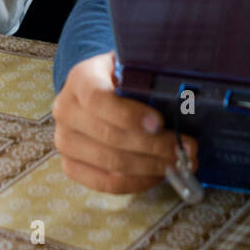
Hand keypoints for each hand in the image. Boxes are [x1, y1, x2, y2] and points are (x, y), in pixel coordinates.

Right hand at [52, 51, 196, 193]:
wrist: (96, 92)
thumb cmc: (121, 78)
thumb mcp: (132, 66)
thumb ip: (148, 78)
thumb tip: (183, 101)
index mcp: (80, 79)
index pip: (98, 99)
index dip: (129, 114)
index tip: (159, 123)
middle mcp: (66, 110)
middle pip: (109, 136)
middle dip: (153, 146)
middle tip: (185, 149)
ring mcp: (64, 141)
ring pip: (111, 163)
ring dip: (150, 166)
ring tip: (179, 163)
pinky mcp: (71, 166)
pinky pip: (106, 183)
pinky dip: (137, 182)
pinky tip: (158, 175)